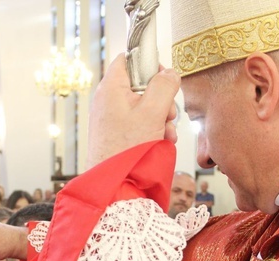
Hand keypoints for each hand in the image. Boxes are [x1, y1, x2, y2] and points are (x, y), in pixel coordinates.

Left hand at [87, 53, 179, 167]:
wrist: (113, 182)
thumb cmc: (126, 149)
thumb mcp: (152, 112)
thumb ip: (164, 87)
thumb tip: (170, 73)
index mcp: (111, 88)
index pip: (128, 59)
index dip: (148, 64)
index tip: (163, 78)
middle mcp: (108, 100)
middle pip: (140, 85)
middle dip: (160, 98)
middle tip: (168, 112)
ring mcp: (110, 118)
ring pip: (142, 106)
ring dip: (159, 117)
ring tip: (166, 132)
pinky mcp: (115, 134)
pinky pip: (137, 123)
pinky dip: (151, 129)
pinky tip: (161, 141)